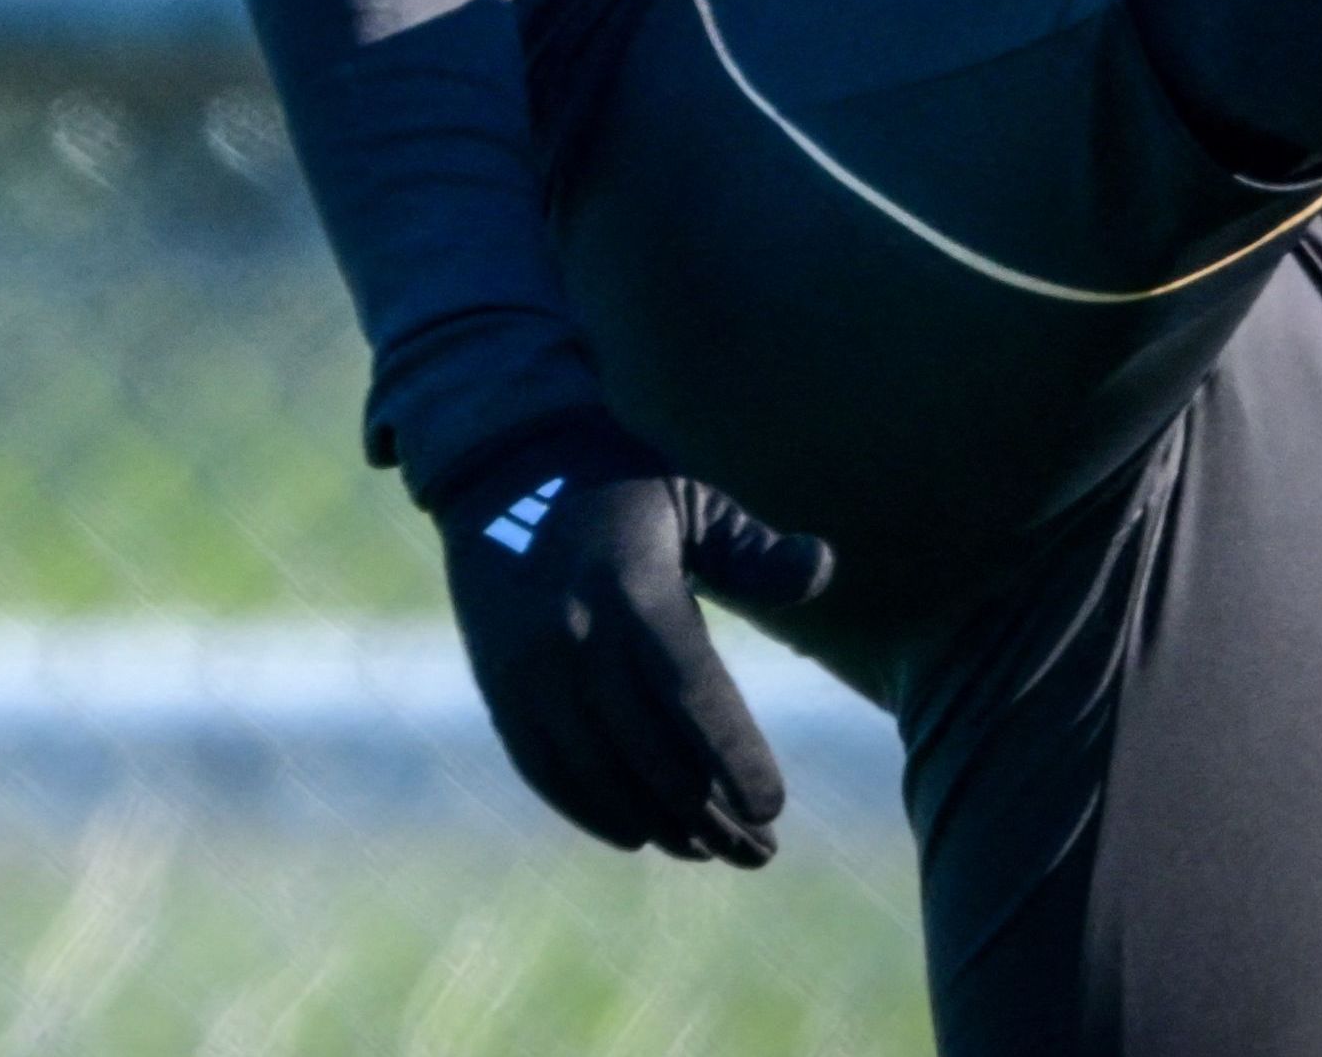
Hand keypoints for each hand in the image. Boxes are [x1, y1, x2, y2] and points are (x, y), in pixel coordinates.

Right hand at [425, 414, 836, 864]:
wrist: (504, 468)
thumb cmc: (623, 488)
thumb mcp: (693, 502)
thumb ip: (754, 551)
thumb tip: (822, 568)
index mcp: (634, 589)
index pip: (692, 696)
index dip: (734, 759)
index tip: (773, 808)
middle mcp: (576, 634)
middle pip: (649, 753)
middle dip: (709, 816)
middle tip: (759, 853)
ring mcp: (529, 666)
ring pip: (598, 774)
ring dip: (656, 825)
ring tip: (706, 851)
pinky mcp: (499, 685)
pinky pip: (545, 769)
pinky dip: (590, 810)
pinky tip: (635, 833)